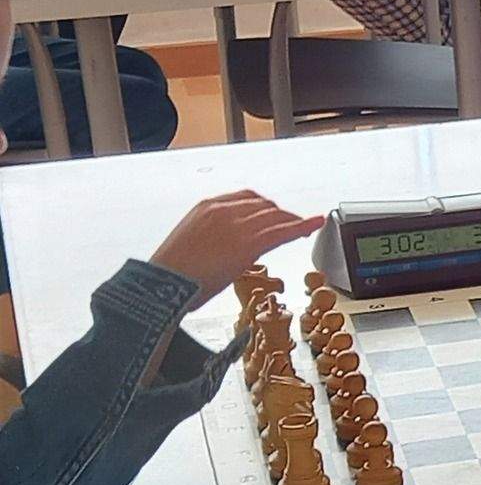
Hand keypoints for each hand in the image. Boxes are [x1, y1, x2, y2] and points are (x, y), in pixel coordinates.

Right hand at [149, 192, 322, 306]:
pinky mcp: (249, 244)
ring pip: (276, 217)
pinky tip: (315, 224)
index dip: (266, 207)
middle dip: (281, 215)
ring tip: (306, 227)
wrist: (161, 285)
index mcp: (207, 207)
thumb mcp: (190, 243)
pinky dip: (303, 226)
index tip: (274, 214)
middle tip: (293, 224)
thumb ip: (210, 237)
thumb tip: (223, 247)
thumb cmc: (171, 273)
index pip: (247, 199)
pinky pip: (283, 231)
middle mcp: (224, 210)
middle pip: (265, 206)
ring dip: (293, 221)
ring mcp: (238, 225)